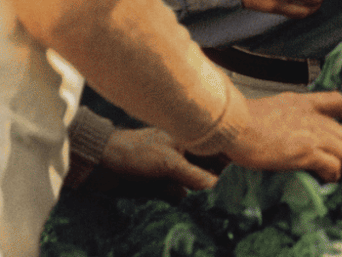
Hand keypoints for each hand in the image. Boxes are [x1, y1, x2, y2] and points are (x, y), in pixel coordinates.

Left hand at [92, 126, 218, 197]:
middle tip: (226, 192)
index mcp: (189, 138)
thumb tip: (215, 186)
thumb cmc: (136, 152)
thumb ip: (193, 174)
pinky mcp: (163, 187)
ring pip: (196, 184)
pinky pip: (181, 195)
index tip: (239, 173)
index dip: (229, 158)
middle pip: (209, 167)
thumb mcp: (168, 162)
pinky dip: (184, 200)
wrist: (102, 165)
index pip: (217, 147)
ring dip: (201, 192)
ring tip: (209, 200)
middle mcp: (185, 153)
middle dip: (217, 179)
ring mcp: (174, 170)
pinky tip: (187, 204)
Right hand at [225, 91, 341, 182]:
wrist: (234, 124)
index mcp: (303, 102)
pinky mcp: (306, 150)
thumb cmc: (243, 121)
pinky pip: (332, 165)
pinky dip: (334, 174)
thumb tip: (294, 137)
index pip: (338, 102)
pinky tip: (329, 180)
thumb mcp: (272, 109)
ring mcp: (311, 132)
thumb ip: (289, 118)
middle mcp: (312, 115)